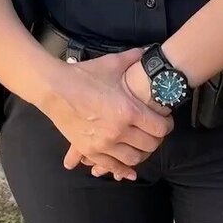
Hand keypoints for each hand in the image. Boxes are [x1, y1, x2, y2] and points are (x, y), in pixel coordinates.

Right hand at [43, 47, 172, 180]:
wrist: (54, 88)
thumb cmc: (84, 75)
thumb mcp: (112, 64)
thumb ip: (134, 58)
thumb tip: (150, 50)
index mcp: (129, 110)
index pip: (160, 128)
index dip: (167, 125)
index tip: (166, 120)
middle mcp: (119, 131)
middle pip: (150, 145)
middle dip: (156, 139)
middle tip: (155, 132)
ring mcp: (104, 143)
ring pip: (133, 158)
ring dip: (141, 154)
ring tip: (141, 145)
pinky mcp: (90, 150)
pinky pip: (112, 166)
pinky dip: (123, 170)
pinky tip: (129, 171)